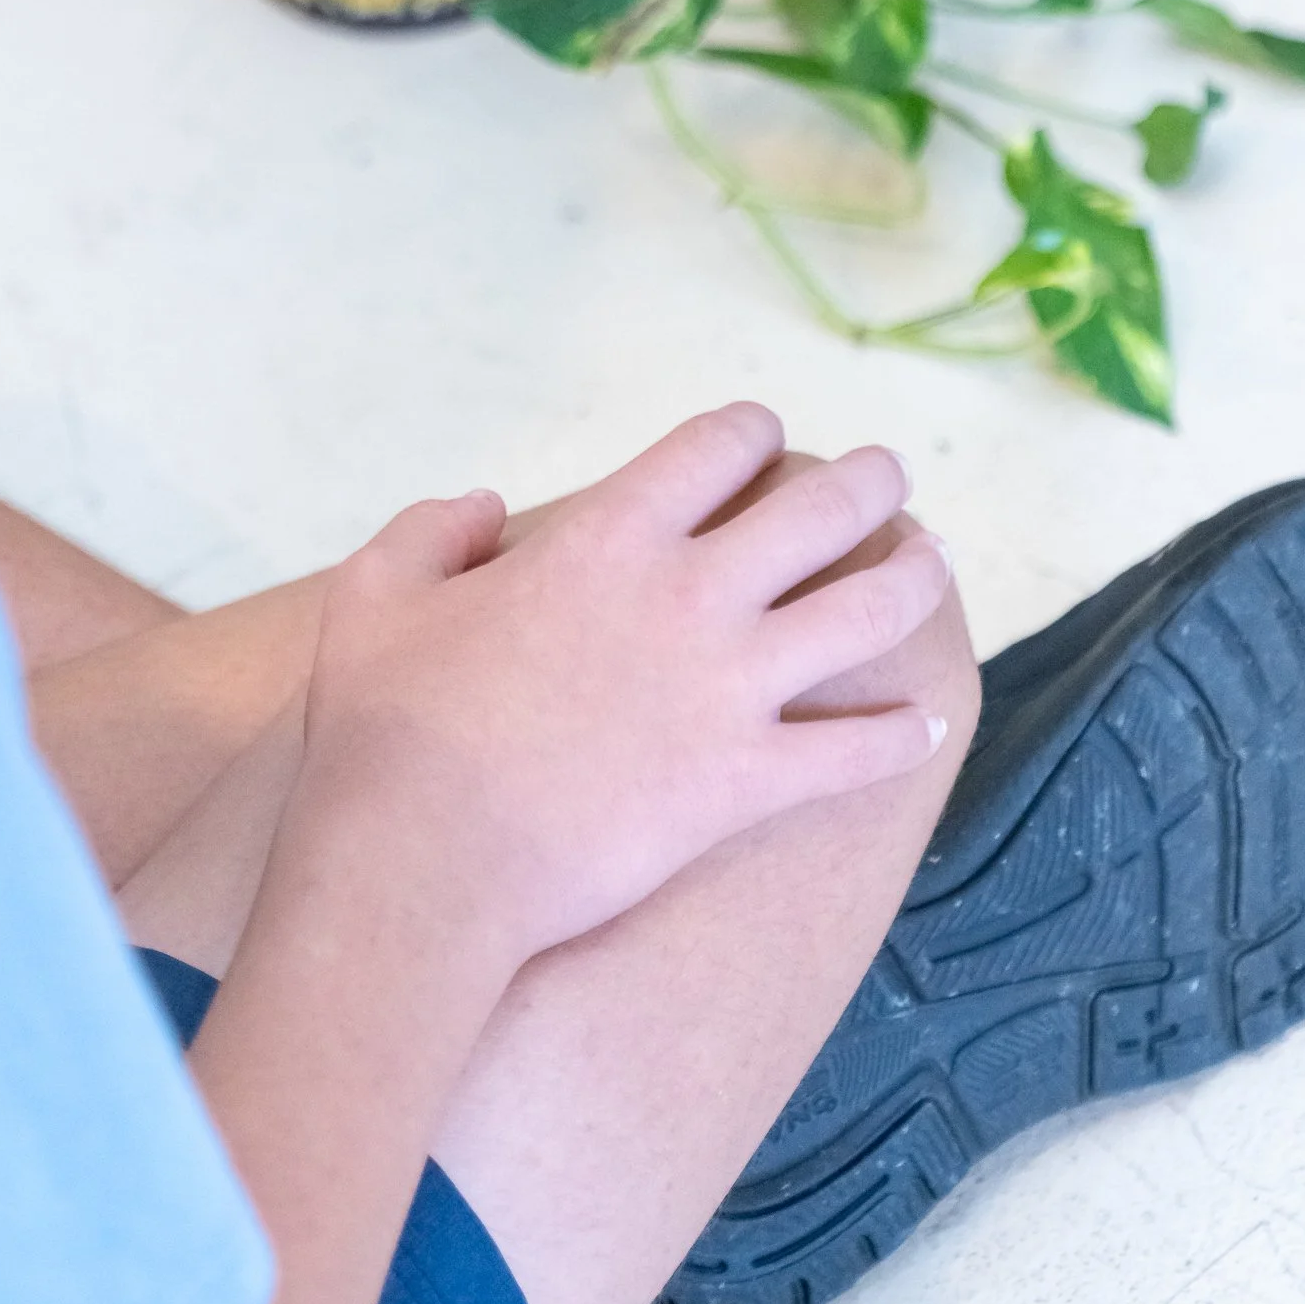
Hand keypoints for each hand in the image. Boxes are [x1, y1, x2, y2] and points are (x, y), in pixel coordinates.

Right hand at [293, 403, 951, 968]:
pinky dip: (902, 734)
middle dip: (868, 484)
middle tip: (891, 476)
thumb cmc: (384, 735)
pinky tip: (930, 722)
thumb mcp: (372, 598)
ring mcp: (731, 691)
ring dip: (912, 578)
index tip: (766, 438)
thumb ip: (430, 532)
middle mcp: (690, 596)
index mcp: (608, 538)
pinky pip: (856, 751)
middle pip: (821, 513)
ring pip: (866, 614)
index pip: (716, 448)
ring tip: (932, 561)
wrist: (421, 870)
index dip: (750, 433)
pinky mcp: (748, 783)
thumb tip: (484, 507)